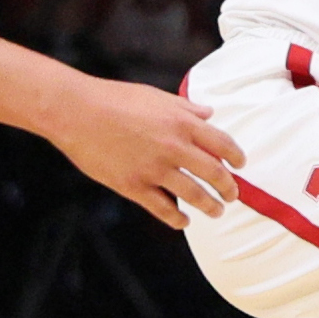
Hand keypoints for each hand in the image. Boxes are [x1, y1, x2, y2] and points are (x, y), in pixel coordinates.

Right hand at [45, 76, 245, 230]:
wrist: (77, 112)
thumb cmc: (115, 99)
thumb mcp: (156, 96)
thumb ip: (185, 108)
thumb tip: (208, 113)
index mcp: (181, 121)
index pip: (222, 143)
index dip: (236, 156)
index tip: (241, 165)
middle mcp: (173, 146)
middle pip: (214, 173)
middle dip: (229, 188)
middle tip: (233, 195)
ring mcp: (154, 169)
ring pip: (194, 195)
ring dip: (209, 206)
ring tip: (216, 212)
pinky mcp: (134, 186)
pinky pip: (163, 209)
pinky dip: (177, 218)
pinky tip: (183, 221)